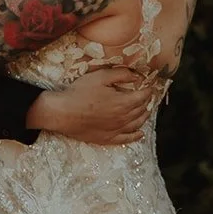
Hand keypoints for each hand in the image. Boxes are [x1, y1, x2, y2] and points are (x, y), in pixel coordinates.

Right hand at [28, 66, 152, 144]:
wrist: (63, 113)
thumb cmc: (80, 93)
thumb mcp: (101, 77)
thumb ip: (121, 74)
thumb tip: (138, 77)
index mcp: (124, 102)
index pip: (143, 96)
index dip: (148, 90)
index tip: (149, 86)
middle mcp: (124, 118)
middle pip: (141, 110)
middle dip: (146, 102)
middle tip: (146, 97)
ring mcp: (116, 130)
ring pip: (137, 124)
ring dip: (144, 117)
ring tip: (146, 111)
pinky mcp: (108, 138)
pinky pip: (126, 139)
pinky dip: (136, 136)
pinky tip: (140, 133)